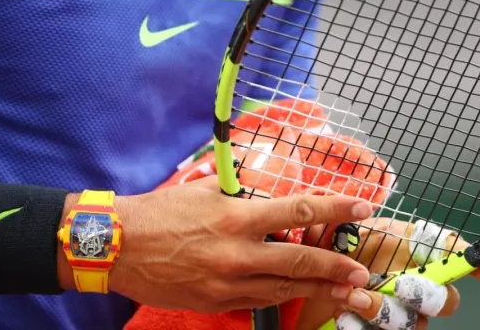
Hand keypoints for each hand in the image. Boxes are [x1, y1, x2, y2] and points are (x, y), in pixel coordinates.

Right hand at [104, 176, 377, 313]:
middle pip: (300, 259)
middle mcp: (237, 252)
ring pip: (284, 286)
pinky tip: (301, 293)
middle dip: (336, 266)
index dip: (335, 209)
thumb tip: (263, 177)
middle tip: (362, 272)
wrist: (117, 245)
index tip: (362, 208)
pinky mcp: (215, 302)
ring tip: (347, 292)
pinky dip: (283, 295)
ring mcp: (227, 282)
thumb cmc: (160, 211)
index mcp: (236, 216)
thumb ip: (238, 185)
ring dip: (320, 289)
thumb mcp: (203, 188)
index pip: (298, 209)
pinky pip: (259, 300)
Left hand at [297, 219, 479, 329]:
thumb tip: (366, 206)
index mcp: (407, 248)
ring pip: (414, 323)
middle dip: (427, 296)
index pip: (451, 254)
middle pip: (445, 300)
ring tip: (355, 298)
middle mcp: (408, 281)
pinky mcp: (372, 327)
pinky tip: (344, 315)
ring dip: (386, 312)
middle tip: (401, 286)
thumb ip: (350, 212)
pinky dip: (361, 326)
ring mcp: (394, 308)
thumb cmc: (324, 243)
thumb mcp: (335, 221)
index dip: (478, 262)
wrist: (298, 272)